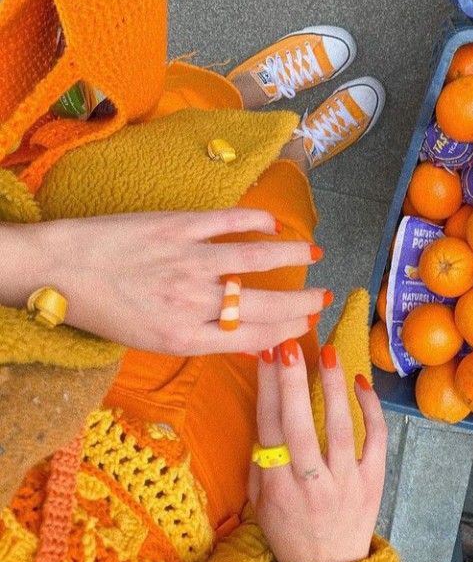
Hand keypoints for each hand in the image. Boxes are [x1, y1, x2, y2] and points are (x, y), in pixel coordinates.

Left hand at [0, 209, 326, 354]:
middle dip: (302, 302)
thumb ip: (195, 336)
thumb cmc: (100, 310)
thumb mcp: (148, 341)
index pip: (253, 339)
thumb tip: (238, 333)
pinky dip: (254, 220)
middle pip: (264, 305)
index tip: (306, 326)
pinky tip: (273, 222)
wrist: (58, 270)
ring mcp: (188, 262)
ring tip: (315, 253)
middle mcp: (193, 303)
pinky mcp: (177, 228)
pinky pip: (226, 222)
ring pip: (254, 259)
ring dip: (291, 255)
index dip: (286, 333)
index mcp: (185, 338)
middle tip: (325, 297)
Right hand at [248, 340, 387, 561]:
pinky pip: (377, 439)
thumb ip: (260, 461)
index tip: (267, 356)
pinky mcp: (374, 481)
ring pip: (341, 429)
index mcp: (278, 488)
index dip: (267, 390)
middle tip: (289, 347)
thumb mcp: (260, 503)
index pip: (270, 430)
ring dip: (333, 388)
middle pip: (299, 427)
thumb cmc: (289, 530)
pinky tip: (360, 382)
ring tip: (328, 354)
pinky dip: (371, 408)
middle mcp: (311, 484)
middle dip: (293, 384)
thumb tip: (266, 412)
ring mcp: (347, 482)